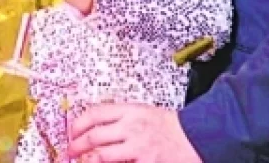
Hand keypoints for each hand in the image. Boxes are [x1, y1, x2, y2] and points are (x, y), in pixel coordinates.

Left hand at [68, 104, 199, 162]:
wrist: (199, 137)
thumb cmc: (170, 127)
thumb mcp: (143, 112)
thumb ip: (120, 118)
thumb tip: (93, 126)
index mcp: (130, 111)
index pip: (95, 113)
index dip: (77, 124)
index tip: (70, 132)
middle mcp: (132, 128)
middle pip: (94, 136)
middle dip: (76, 146)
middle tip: (69, 151)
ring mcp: (139, 148)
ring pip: (102, 156)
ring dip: (87, 160)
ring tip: (80, 162)